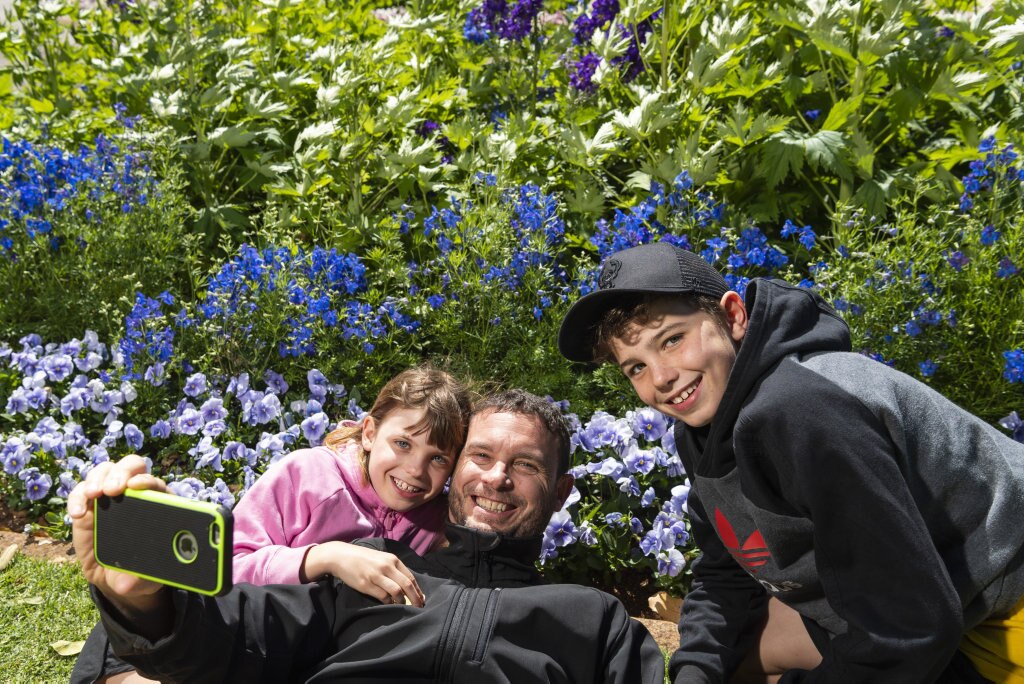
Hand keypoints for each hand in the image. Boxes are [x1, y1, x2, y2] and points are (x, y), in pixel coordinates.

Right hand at [67, 455, 169, 609]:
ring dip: (99, 478)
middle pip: (132, 467)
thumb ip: (139, 579)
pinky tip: (77, 513)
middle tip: (112, 490)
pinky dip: (77, 497)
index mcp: (159, 505)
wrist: (119, 577)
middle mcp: (135, 494)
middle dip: (122, 473)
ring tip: (94, 495)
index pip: (157, 484)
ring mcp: (111, 497)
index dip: (148, 482)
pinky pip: (81, 491)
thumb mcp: (143, 579)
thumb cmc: (140, 572)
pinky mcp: (89, 505)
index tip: (137, 487)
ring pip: (106, 471)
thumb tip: (129, 583)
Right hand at [302, 541, 424, 606]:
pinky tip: (389, 604)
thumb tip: (407, 585)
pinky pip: (382, 596)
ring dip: (402, 602)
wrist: (341, 556)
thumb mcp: (382, 559)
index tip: (421, 599)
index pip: (410, 577)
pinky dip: (388, 602)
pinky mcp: (366, 584)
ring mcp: (376, 575)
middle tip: (419, 608)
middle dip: (415, 598)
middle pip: (407, 585)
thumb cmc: (363, 558)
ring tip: (403, 606)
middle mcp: (386, 566)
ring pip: (396, 592)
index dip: (418, 590)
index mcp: (393, 560)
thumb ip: (394, 569)